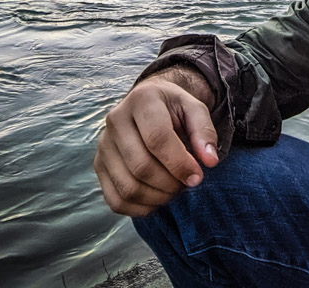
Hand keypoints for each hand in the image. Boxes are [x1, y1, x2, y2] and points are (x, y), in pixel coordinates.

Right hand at [94, 69, 219, 216]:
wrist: (148, 105)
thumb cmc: (174, 109)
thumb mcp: (194, 109)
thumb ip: (204, 132)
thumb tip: (209, 161)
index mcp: (142, 100)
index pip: (157, 139)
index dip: (180, 163)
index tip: (197, 177)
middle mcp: (115, 120)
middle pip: (141, 166)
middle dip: (170, 183)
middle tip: (187, 184)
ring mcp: (103, 145)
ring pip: (127, 187)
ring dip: (157, 198)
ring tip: (174, 190)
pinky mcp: (99, 165)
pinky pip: (116, 200)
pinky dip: (139, 208)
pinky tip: (157, 199)